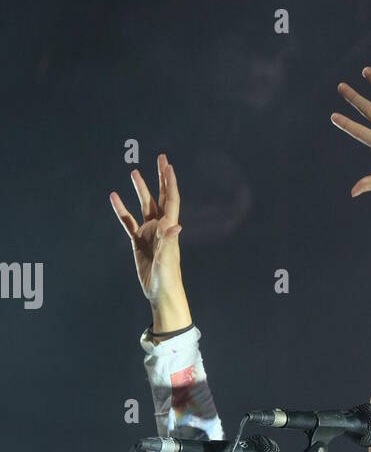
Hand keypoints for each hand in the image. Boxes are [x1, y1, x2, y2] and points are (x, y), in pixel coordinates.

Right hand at [110, 153, 183, 305]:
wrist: (160, 293)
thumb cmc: (168, 278)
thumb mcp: (167, 260)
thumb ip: (168, 242)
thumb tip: (174, 226)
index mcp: (169, 228)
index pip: (171, 200)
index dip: (170, 183)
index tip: (168, 166)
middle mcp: (160, 227)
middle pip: (160, 197)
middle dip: (160, 178)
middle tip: (160, 158)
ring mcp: (148, 233)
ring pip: (144, 206)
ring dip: (140, 190)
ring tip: (134, 173)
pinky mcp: (138, 241)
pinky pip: (128, 221)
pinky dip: (121, 210)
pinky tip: (114, 197)